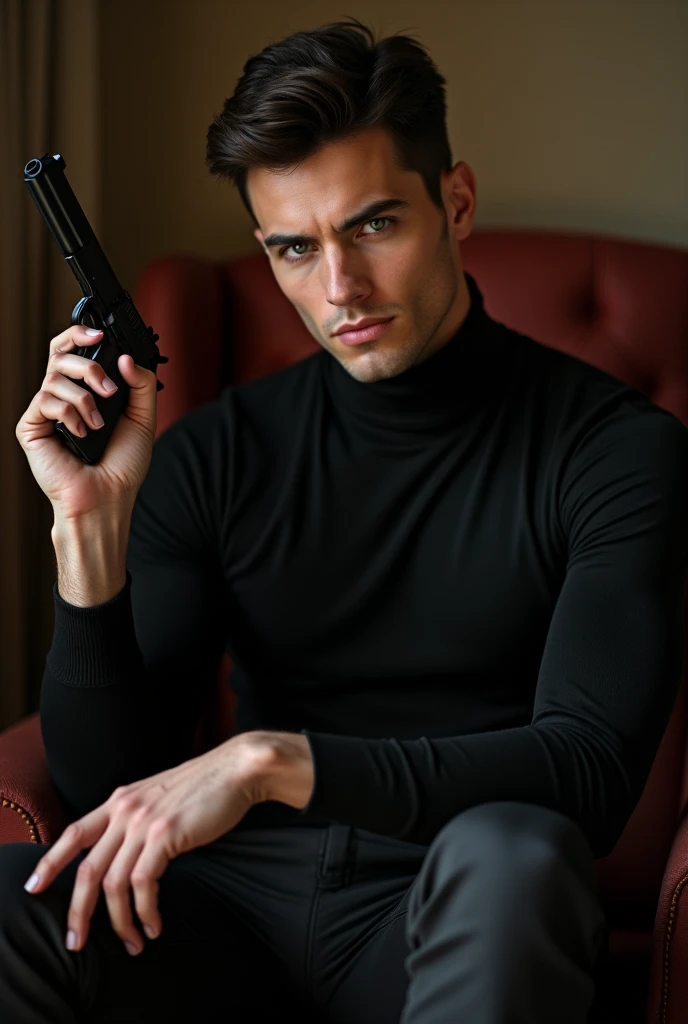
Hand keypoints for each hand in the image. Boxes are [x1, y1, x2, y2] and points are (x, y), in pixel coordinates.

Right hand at [15, 324, 157, 521]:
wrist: (108, 497)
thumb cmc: (122, 465)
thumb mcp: (143, 418)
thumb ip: (141, 384)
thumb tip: (125, 356)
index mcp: (84, 392)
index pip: (72, 350)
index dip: (80, 334)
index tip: (101, 333)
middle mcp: (62, 398)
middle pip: (60, 353)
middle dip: (89, 365)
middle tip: (109, 390)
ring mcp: (45, 412)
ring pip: (55, 376)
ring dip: (85, 399)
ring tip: (98, 424)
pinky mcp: (31, 427)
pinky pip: (46, 400)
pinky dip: (70, 414)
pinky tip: (82, 434)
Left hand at [23, 737, 267, 956]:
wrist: (236, 770)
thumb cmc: (204, 787)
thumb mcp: (158, 797)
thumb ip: (137, 819)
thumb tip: (125, 856)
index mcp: (120, 800)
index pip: (73, 832)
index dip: (49, 862)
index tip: (34, 887)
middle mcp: (125, 809)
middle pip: (87, 869)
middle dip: (78, 911)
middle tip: (76, 941)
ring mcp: (144, 821)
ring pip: (113, 883)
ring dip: (119, 922)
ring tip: (132, 942)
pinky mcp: (165, 834)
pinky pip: (143, 884)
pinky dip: (145, 911)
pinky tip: (154, 924)